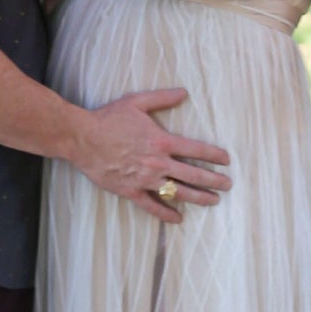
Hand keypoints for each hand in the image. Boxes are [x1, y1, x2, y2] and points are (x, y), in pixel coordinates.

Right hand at [76, 87, 230, 222]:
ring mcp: (145, 179)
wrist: (83, 138)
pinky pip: (152, 206)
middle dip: (213, 181)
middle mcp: (158, 162)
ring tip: (214, 201)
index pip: (196, 150)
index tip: (226, 161)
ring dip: (198, 198)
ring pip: (178, 192)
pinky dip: (166, 214)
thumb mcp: (137, 102)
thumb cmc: (109, 118)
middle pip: (193, 174)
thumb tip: (184, 92)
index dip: (214, 155)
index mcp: (162, 141)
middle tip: (227, 185)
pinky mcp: (131, 191)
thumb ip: (162, 98)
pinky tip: (178, 218)